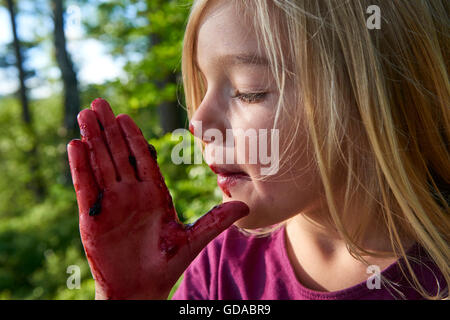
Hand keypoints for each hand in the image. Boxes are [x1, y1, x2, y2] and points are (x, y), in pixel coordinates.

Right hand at [67, 98, 248, 299]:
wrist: (141, 288)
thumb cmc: (166, 264)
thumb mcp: (192, 239)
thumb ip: (215, 221)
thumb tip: (244, 206)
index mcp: (153, 193)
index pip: (142, 158)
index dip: (133, 136)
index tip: (126, 115)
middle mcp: (131, 193)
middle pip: (118, 154)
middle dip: (109, 128)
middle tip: (99, 103)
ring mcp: (111, 202)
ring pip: (101, 163)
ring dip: (93, 139)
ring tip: (85, 114)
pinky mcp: (93, 216)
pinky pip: (87, 186)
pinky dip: (81, 166)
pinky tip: (76, 144)